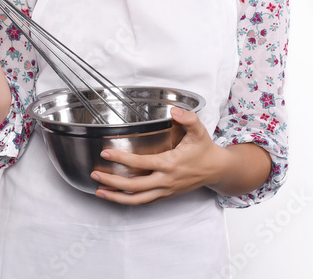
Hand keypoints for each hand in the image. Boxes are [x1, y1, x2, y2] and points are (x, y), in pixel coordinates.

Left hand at [90, 106, 225, 205]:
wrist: (216, 170)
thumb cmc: (205, 150)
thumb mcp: (199, 131)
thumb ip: (188, 118)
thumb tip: (174, 110)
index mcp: (170, 164)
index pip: (141, 164)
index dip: (121, 160)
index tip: (105, 154)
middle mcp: (165, 180)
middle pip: (134, 186)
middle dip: (112, 182)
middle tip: (95, 174)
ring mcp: (165, 191)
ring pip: (137, 200)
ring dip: (117, 197)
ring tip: (99, 192)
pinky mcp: (166, 195)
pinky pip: (144, 201)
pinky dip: (129, 200)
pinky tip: (117, 196)